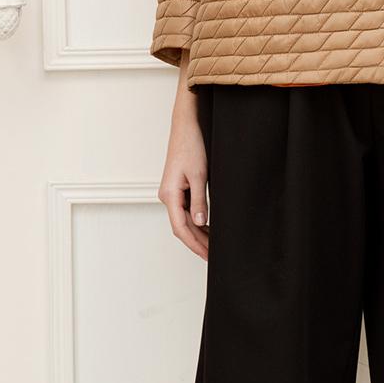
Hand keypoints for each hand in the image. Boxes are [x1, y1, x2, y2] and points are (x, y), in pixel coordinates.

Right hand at [158, 49, 209, 259]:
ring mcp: (172, 193)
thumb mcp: (200, 175)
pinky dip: (198, 222)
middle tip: (215, 257)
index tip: (209, 257)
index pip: (181, 228)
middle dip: (198, 243)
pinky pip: (187, 211)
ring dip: (199, 234)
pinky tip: (210, 227)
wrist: (187, 125)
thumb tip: (201, 224)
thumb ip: (200, 201)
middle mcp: (168, 196)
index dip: (195, 245)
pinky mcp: (178, 188)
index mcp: (170, 195)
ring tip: (215, 246)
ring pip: (185, 221)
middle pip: (182, 228)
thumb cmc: (192, 146)